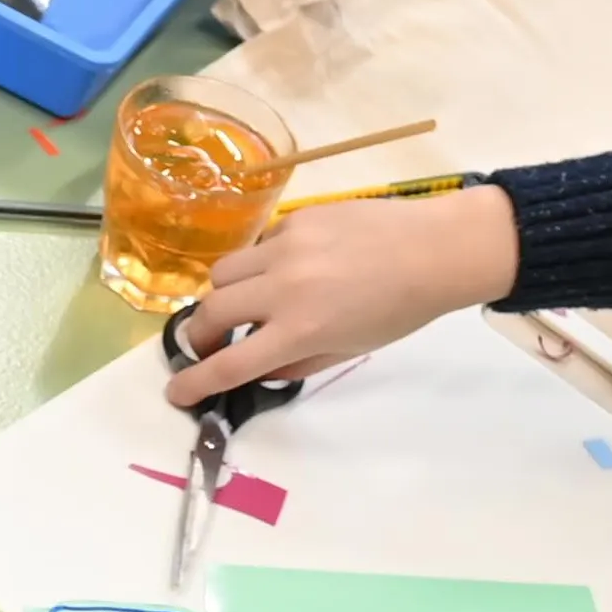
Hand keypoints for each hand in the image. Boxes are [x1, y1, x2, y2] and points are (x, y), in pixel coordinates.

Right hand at [165, 183, 517, 404]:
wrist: (436, 249)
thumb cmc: (401, 309)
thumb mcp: (350, 350)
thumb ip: (297, 363)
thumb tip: (258, 367)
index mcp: (301, 330)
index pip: (229, 364)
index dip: (194, 383)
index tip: (175, 392)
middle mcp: (284, 287)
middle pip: (209, 312)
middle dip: (202, 336)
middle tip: (213, 344)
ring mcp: (286, 247)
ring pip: (222, 273)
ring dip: (224, 295)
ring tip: (249, 302)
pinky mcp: (295, 218)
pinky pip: (257, 245)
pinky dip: (261, 264)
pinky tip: (291, 267)